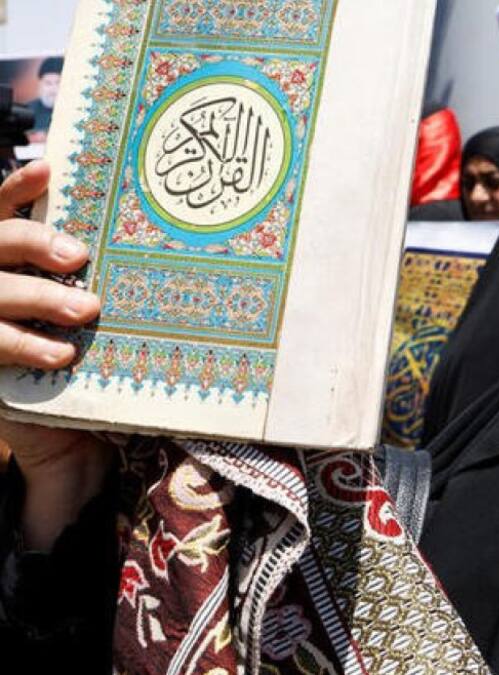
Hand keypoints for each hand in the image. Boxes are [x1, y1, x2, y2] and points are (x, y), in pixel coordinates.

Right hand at [0, 161, 110, 549]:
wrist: (68, 442)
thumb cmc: (93, 364)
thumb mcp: (93, 315)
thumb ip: (94, 281)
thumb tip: (153, 239)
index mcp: (10, 262)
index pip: (1, 212)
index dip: (18, 189)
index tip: (50, 168)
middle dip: (31, 240)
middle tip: (79, 255)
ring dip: (39, 297)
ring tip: (87, 309)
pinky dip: (26, 345)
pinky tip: (61, 352)